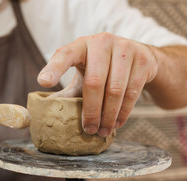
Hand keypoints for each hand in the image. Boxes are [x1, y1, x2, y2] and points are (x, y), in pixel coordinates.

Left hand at [38, 32, 157, 136]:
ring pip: (114, 90)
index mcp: (81, 45)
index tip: (43, 82)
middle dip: (91, 111)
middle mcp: (102, 42)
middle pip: (93, 82)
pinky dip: (123, 113)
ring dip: (108, 116)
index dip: (54, 69)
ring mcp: (125, 49)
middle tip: (89, 130)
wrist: (139, 58)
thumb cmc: (102, 70)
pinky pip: (132, 92)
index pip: (64, 55)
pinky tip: (116, 124)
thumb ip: (67, 93)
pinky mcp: (143, 60)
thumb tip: (47, 113)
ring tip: (103, 131)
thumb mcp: (83, 76)